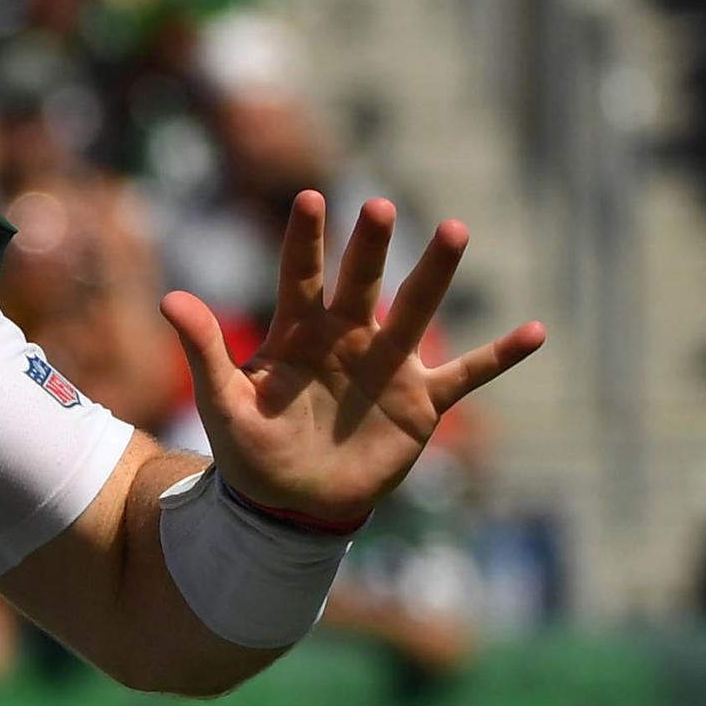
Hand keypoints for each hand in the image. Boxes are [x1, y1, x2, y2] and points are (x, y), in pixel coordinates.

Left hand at [162, 194, 545, 530]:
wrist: (291, 506)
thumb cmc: (252, 451)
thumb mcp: (222, 403)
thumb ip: (204, 350)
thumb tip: (170, 297)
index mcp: (298, 330)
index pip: (300, 275)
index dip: (305, 240)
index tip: (308, 199)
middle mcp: (349, 335)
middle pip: (363, 281)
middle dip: (370, 246)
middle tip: (378, 208)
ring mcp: (389, 365)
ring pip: (416, 310)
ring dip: (434, 274)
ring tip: (454, 231)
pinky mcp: (421, 402)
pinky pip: (467, 374)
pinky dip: (499, 356)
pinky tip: (535, 331)